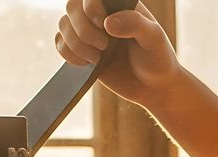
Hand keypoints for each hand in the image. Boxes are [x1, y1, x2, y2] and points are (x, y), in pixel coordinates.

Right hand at [56, 1, 183, 109]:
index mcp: (118, 4)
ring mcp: (89, 31)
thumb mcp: (154, 39)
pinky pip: (60, 43)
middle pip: (72, 6)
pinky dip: (68, 53)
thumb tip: (108, 23)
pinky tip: (87, 63)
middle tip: (104, 46)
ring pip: (63, 24)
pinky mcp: (82, 50)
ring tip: (98, 58)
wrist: (153, 87)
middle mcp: (101, 14)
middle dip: (83, 29)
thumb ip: (135, 24)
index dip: (90, 6)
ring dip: (76, 44)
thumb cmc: (157, 58)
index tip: (103, 24)